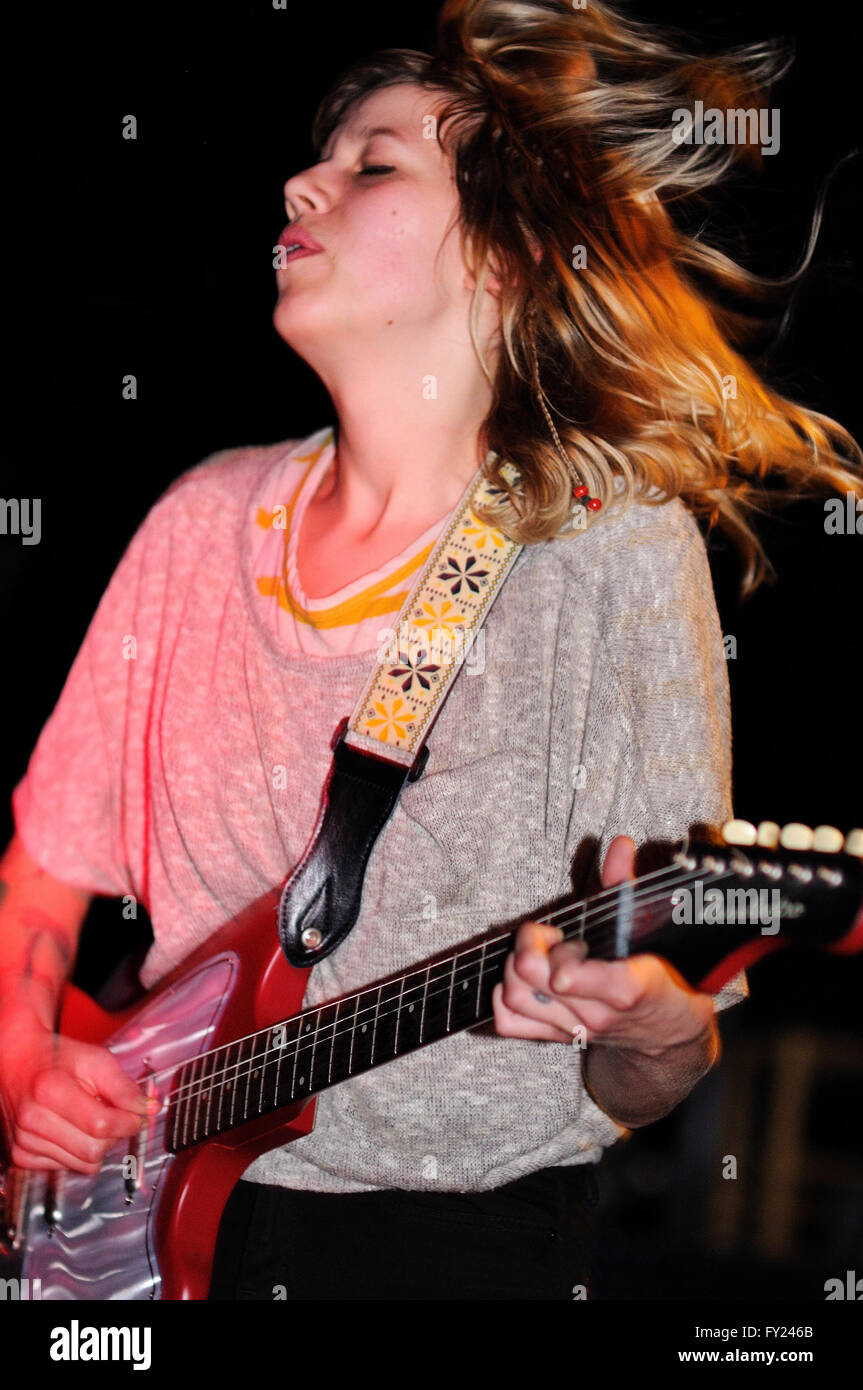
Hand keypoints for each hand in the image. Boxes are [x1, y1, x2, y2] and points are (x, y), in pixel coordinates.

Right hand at [0, 1006, 158, 1173]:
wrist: (19, 1061)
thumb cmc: (59, 1058)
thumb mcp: (96, 1059)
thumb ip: (124, 1086)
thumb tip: (150, 1109)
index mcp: (50, 1090)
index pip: (101, 1125)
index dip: (128, 1122)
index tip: (137, 1114)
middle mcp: (32, 1119)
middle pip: (93, 1150)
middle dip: (114, 1135)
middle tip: (113, 1115)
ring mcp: (24, 1141)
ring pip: (83, 1164)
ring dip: (97, 1145)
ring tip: (89, 1119)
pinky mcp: (21, 1156)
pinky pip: (66, 1167)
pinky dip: (77, 1153)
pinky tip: (71, 1129)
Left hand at [492, 835, 713, 1052]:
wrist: (668, 1035)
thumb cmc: (662, 979)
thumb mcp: (653, 930)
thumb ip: (628, 886)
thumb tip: (620, 844)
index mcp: (628, 987)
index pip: (576, 979)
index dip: (562, 957)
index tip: (563, 937)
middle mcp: (596, 1013)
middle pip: (532, 979)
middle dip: (533, 946)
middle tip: (550, 936)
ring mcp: (574, 1029)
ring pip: (516, 997)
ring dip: (516, 967)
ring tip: (539, 954)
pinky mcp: (558, 1037)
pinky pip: (509, 1022)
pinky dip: (504, 996)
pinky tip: (524, 978)